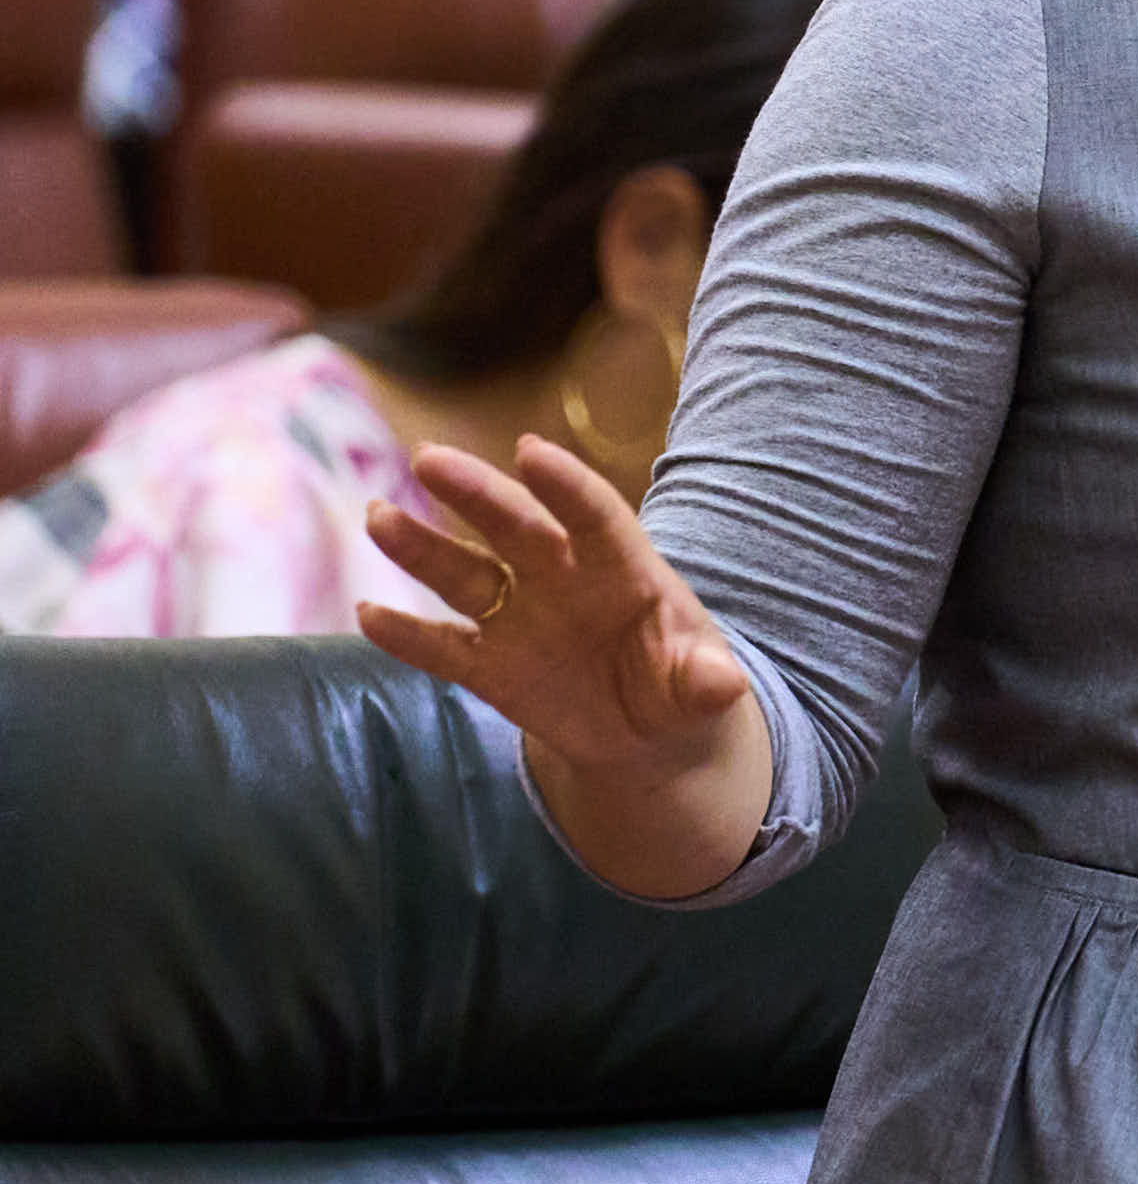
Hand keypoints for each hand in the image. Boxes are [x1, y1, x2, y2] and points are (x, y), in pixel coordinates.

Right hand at [362, 439, 767, 893]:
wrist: (650, 732)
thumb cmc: (681, 684)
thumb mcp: (701, 687)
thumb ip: (704, 678)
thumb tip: (724, 682)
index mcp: (625, 571)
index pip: (596, 517)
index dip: (566, 487)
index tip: (531, 451)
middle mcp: (563, 581)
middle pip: (516, 528)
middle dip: (477, 495)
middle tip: (431, 459)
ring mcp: (521, 620)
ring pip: (465, 576)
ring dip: (422, 549)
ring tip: (379, 517)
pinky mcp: (489, 666)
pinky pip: (443, 647)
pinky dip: (407, 637)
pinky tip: (367, 616)